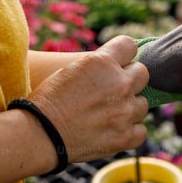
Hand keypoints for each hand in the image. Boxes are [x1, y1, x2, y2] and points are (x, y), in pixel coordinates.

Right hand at [29, 36, 149, 163]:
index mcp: (102, 62)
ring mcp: (124, 112)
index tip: (116, 64)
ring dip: (129, 107)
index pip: (129, 46)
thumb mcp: (70, 69)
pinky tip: (115, 130)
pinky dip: (130, 131)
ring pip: (142, 104)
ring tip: (109, 114)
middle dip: (130, 80)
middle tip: (113, 91)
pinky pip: (141, 130)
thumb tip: (116, 66)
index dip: (122, 55)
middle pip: (142, 74)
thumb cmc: (48, 100)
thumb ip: (98, 66)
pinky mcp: (124, 136)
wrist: (39, 134)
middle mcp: (119, 84)